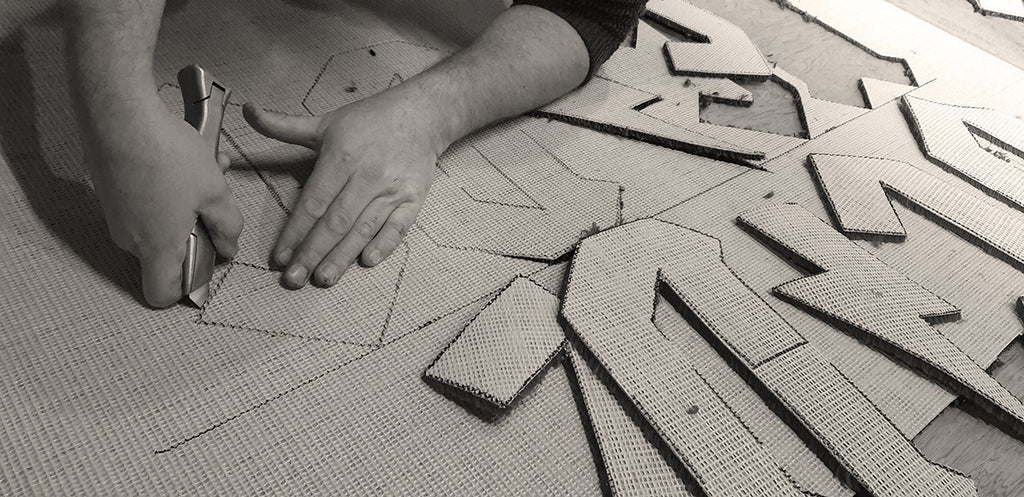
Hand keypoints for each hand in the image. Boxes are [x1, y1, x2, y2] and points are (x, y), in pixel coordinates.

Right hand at [86, 102, 242, 306]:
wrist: (118, 114)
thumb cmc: (167, 155)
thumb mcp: (215, 192)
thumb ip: (228, 227)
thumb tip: (228, 248)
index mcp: (156, 248)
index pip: (161, 295)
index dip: (185, 287)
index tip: (206, 261)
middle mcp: (130, 238)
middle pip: (165, 256)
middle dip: (196, 234)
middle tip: (215, 206)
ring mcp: (116, 214)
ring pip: (160, 222)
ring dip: (188, 204)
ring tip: (210, 172)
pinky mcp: (110, 191)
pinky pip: (146, 202)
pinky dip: (169, 189)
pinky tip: (188, 158)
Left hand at [243, 90, 439, 288]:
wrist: (422, 114)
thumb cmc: (370, 119)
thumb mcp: (325, 122)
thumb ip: (284, 125)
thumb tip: (247, 110)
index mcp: (341, 157)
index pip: (313, 203)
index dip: (295, 232)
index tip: (280, 257)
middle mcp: (367, 175)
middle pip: (335, 222)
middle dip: (312, 253)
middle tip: (294, 280)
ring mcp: (392, 189)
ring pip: (363, 229)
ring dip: (342, 256)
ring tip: (323, 279)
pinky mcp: (414, 198)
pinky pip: (398, 227)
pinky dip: (384, 244)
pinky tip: (367, 261)